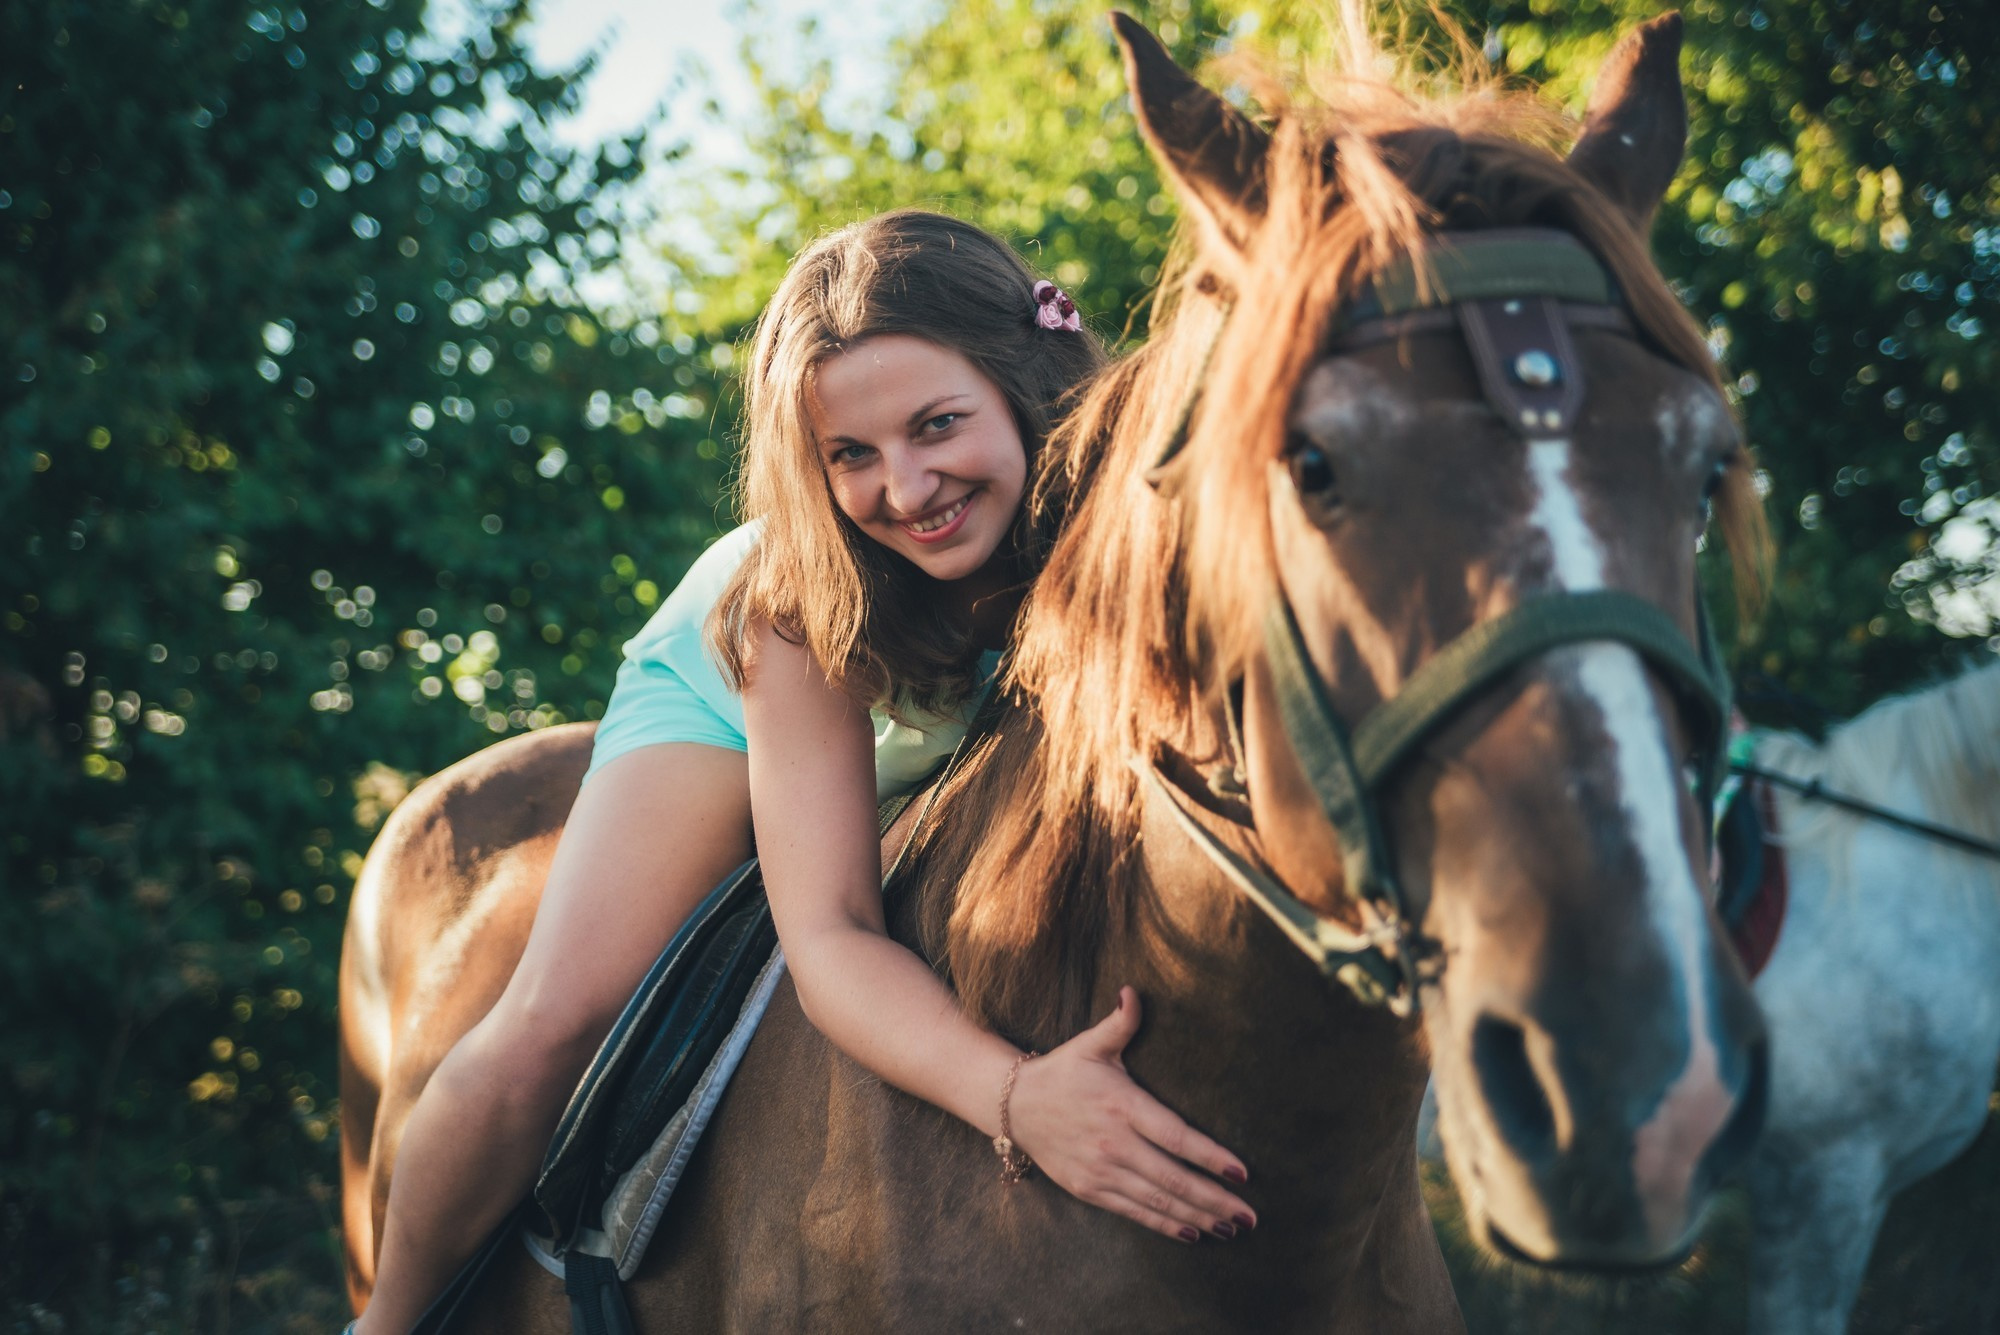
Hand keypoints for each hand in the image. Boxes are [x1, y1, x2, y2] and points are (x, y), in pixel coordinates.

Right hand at [1004, 986, 1255, 1242]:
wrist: (1015, 1105)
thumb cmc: (1063, 1071)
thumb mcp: (1090, 1043)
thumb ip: (1119, 1023)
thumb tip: (1133, 991)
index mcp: (1122, 1105)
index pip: (1175, 1136)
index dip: (1210, 1156)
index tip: (1242, 1172)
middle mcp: (1114, 1142)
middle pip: (1173, 1177)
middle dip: (1214, 1199)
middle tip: (1249, 1216)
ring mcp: (1100, 1169)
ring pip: (1157, 1200)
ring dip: (1196, 1217)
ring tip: (1229, 1228)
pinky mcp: (1089, 1189)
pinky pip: (1133, 1210)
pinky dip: (1164, 1224)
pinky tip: (1191, 1232)